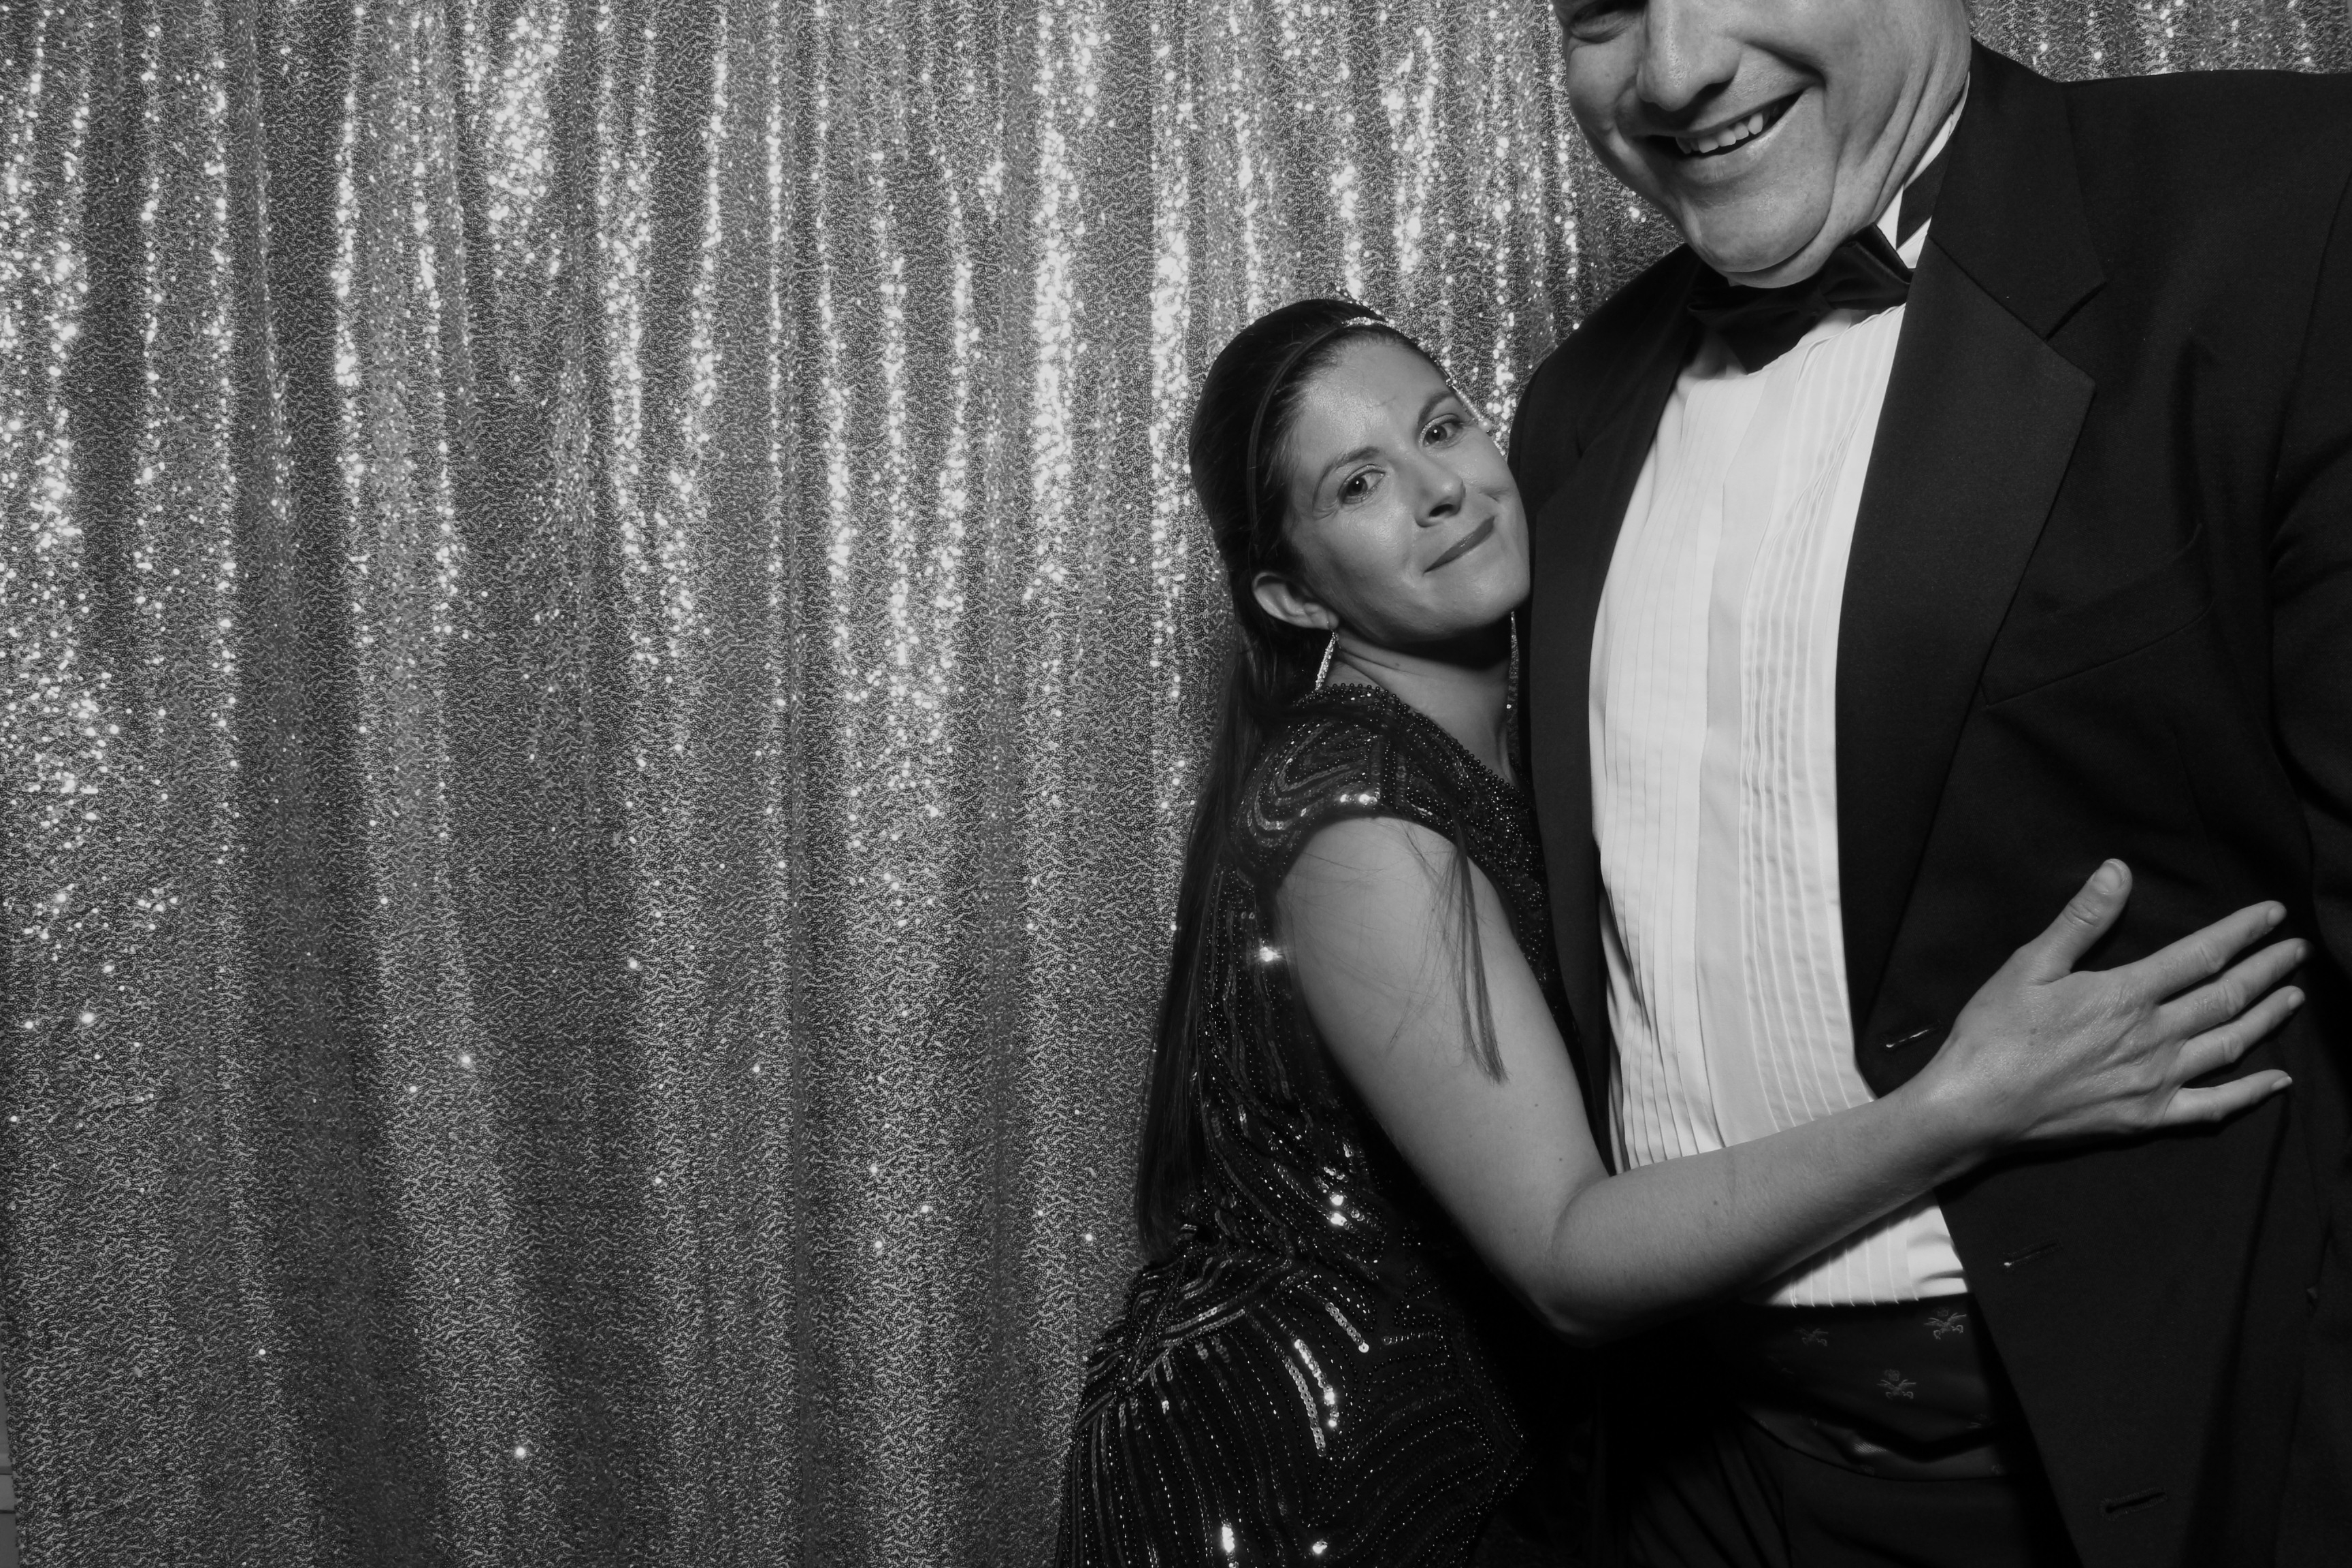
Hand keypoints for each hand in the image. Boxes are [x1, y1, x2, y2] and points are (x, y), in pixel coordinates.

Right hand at [1917, 860, 2302, 1152]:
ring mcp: (2156, 1080)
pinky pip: (2213, 1106)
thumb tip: (2118, 871)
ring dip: (2269, 1018)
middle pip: (2228, 997)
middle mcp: (2154, 1036)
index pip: (2202, 955)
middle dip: (2269, 969)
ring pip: (2231, 1044)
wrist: (1975, 1106)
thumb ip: (2081, 920)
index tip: (2273, 915)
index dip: (2242, 932)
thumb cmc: (1994, 1033)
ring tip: (2295, 996)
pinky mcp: (2148, 1116)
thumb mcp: (2029, 965)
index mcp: (2127, 994)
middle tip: (2298, 950)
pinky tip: (2279, 1081)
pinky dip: (2252, 1094)